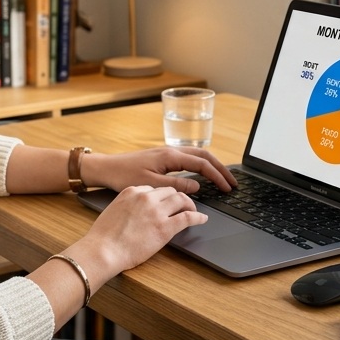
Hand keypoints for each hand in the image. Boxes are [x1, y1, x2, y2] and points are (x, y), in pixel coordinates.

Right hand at [73, 184, 207, 276]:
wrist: (103, 250)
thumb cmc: (103, 237)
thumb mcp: (113, 211)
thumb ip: (127, 207)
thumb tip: (135, 213)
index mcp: (131, 191)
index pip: (153, 189)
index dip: (162, 196)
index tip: (165, 202)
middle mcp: (146, 197)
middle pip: (170, 191)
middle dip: (178, 198)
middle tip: (183, 205)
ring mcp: (156, 211)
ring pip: (181, 200)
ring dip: (190, 205)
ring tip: (193, 211)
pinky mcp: (165, 227)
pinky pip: (187, 217)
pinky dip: (198, 217)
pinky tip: (202, 219)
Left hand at [83, 147, 237, 194]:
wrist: (106, 168)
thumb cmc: (124, 176)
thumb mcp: (151, 185)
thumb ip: (176, 186)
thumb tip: (197, 187)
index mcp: (170, 156)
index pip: (202, 164)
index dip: (217, 176)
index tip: (227, 188)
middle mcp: (171, 151)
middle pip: (204, 155)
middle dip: (221, 168)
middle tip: (232, 182)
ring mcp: (167, 153)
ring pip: (197, 155)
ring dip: (212, 166)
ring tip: (223, 179)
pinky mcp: (163, 158)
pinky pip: (189, 159)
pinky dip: (201, 166)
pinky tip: (203, 176)